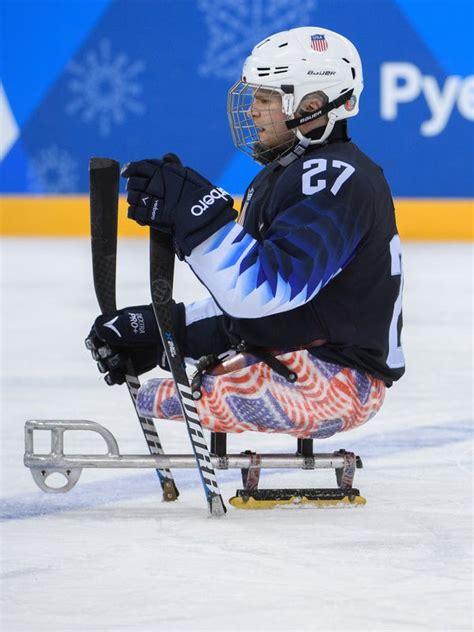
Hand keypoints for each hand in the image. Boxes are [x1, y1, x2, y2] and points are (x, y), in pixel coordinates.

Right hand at [85, 305, 166, 384]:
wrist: (171, 335)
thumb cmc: (152, 324)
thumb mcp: (132, 322)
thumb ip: (114, 327)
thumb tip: (98, 332)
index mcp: (109, 328)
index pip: (93, 338)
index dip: (94, 342)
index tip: (100, 343)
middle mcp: (112, 344)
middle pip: (96, 354)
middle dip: (103, 354)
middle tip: (114, 350)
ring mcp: (119, 357)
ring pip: (103, 366)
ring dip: (110, 364)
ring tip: (124, 357)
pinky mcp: (127, 370)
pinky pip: (113, 378)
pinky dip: (113, 378)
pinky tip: (120, 374)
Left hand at [121, 157, 236, 257]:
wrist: (203, 216)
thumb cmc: (199, 195)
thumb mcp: (188, 175)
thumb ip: (174, 165)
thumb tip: (166, 155)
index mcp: (162, 171)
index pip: (139, 166)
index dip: (130, 169)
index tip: (126, 172)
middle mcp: (154, 183)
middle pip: (133, 182)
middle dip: (133, 186)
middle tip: (137, 190)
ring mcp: (150, 200)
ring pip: (132, 197)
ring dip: (134, 200)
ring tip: (141, 203)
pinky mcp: (148, 216)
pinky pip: (133, 212)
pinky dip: (134, 213)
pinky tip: (140, 215)